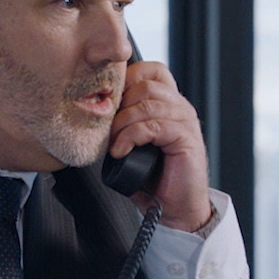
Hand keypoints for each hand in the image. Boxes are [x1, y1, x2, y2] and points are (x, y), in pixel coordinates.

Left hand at [108, 60, 214, 231]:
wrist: (173, 208)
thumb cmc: (152, 177)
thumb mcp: (131, 142)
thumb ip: (122, 121)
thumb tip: (93, 109)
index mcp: (168, 103)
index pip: (150, 70)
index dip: (127, 80)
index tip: (109, 105)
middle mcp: (179, 107)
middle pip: (145, 84)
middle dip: (119, 106)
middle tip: (107, 130)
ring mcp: (185, 121)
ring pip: (147, 102)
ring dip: (122, 123)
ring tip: (113, 144)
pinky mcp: (186, 138)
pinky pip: (153, 125)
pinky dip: (131, 136)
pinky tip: (121, 151)